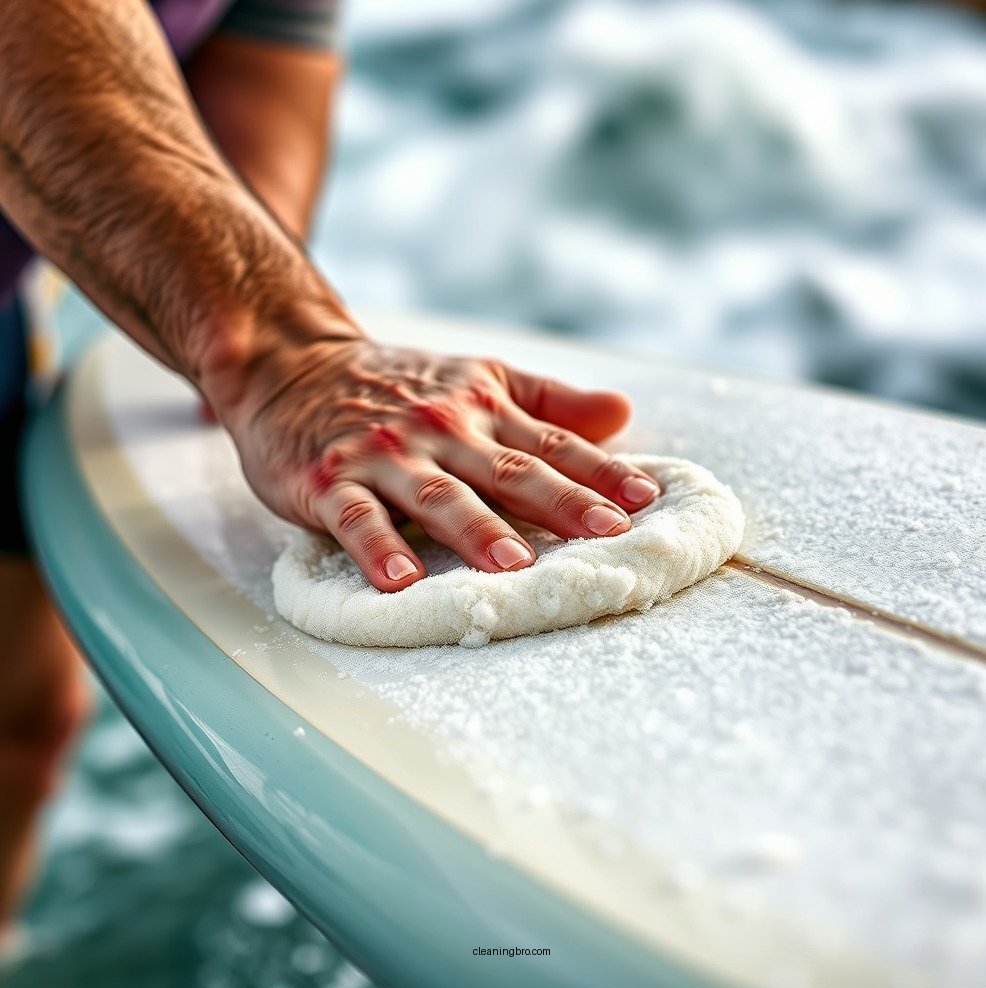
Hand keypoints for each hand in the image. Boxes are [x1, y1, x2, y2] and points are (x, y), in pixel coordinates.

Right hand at [218, 336, 661, 591]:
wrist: (292, 362)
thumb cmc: (396, 384)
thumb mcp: (477, 378)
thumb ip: (548, 401)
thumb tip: (623, 412)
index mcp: (481, 407)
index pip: (551, 442)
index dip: (599, 471)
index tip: (646, 500)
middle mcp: (440, 429)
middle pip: (508, 470)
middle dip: (560, 503)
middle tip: (606, 533)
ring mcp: (384, 454)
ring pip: (438, 496)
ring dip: (477, 530)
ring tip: (515, 566)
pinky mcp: (330, 480)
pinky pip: (357, 517)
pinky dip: (377, 548)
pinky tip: (401, 581)